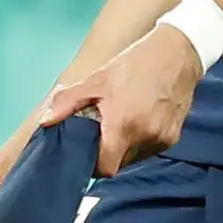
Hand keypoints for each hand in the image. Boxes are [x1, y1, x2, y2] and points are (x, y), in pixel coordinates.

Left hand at [40, 23, 198, 174]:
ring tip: (122, 122)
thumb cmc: (135, 65)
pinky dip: (141, 141)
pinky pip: (149, 149)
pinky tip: (139, 120)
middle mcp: (145, 137)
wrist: (177, 54)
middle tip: (102, 132)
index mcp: (123, 125)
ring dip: (125, 148)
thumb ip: (68, 103)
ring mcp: (162, 139)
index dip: (94, 166)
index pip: (105, 168)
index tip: (87, 153)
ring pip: (135, 158)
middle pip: (119, 163)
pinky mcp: (173, 138)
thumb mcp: (97, 80)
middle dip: (108, 153)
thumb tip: (45, 122)